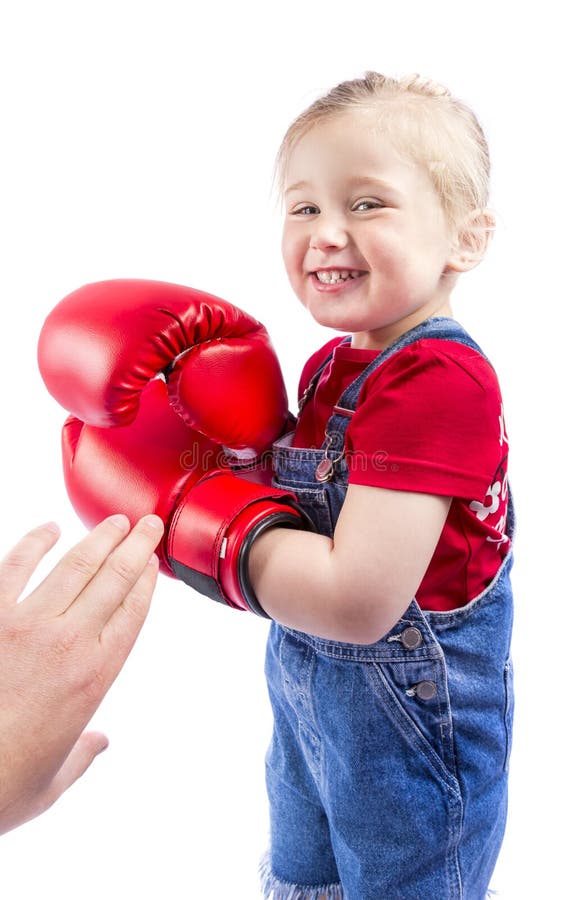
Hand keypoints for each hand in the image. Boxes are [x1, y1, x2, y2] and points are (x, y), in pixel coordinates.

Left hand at [0, 513, 162, 834]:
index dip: (147, 582)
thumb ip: (82, 754)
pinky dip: (34, 542)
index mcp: (93, 676)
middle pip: (114, 579)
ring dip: (99, 538)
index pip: (133, 613)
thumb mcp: (55, 778)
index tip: (154, 564)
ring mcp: (27, 625)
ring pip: (75, 566)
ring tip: (115, 521)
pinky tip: (48, 529)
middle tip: (148, 525)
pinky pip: (16, 567)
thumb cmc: (4, 782)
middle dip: (137, 546)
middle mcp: (68, 642)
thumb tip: (97, 745)